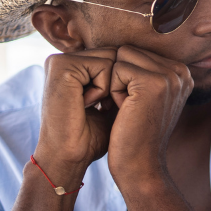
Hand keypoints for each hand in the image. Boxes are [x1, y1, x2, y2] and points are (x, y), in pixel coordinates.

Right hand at [34, 48, 116, 185]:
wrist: (69, 156)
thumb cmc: (90, 138)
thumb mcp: (110, 104)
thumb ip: (120, 83)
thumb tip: (149, 67)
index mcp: (72, 66)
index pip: (115, 58)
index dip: (121, 84)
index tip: (104, 106)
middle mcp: (64, 60)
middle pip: (115, 54)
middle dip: (117, 83)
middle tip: (98, 106)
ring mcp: (60, 61)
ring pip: (112, 58)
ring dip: (111, 86)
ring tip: (91, 105)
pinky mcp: (61, 67)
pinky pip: (103, 66)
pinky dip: (103, 88)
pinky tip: (85, 104)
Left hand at [105, 45, 193, 183]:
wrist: (140, 166)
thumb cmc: (135, 133)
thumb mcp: (146, 97)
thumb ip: (144, 70)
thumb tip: (123, 47)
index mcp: (182, 72)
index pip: (137, 51)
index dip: (126, 77)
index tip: (136, 104)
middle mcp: (181, 71)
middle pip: (129, 51)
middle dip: (119, 78)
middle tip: (130, 107)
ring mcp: (169, 76)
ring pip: (121, 57)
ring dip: (115, 83)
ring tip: (128, 108)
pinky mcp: (153, 82)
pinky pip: (116, 69)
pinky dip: (112, 91)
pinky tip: (125, 111)